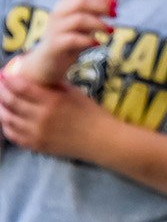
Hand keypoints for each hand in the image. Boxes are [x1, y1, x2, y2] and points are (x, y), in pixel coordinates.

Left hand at [0, 70, 114, 159]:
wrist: (101, 140)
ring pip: (7, 119)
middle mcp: (41, 117)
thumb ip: (53, 86)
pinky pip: (13, 135)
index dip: (9, 81)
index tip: (3, 76)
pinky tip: (6, 118)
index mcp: (52, 100)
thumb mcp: (74, 93)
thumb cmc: (91, 113)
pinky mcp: (35, 145)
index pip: (22, 88)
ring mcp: (36, 133)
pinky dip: (6, 125)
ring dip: (0, 108)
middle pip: (11, 102)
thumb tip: (37, 79)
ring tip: (0, 102)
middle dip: (1, 92)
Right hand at [14, 0, 113, 85]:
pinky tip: (98, 43)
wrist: (50, 63)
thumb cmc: (72, 40)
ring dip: (99, 24)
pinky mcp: (54, 45)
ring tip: (110, 31)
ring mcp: (54, 29)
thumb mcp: (88, 23)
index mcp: (64, 6)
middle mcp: (57, 15)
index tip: (116, 8)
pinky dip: (88, 40)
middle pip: (80, 2)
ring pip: (79, 19)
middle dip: (102, 7)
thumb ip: (99, 8)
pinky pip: (72, 39)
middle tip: (115, 16)